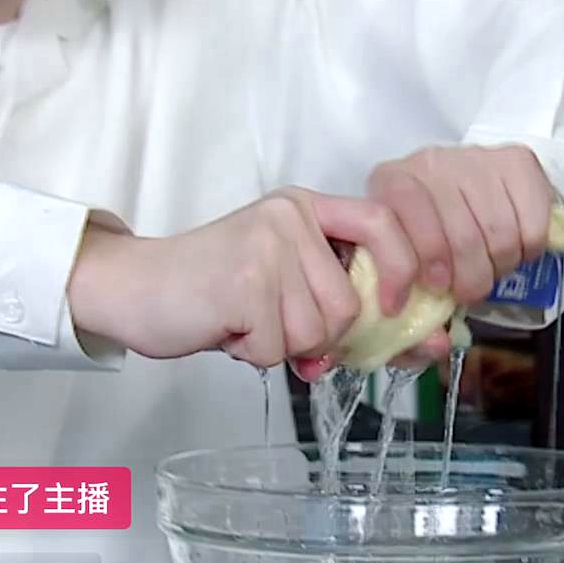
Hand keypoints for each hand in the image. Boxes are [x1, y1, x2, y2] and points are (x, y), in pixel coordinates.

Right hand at [67, 187, 438, 368]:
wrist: (134, 288)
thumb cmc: (213, 291)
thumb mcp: (284, 279)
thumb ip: (345, 302)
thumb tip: (429, 345)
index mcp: (305, 207)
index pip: (384, 222)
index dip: (404, 268)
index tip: (396, 307)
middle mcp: (289, 217)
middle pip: (349, 304)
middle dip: (319, 336)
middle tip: (277, 328)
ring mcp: (266, 246)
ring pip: (317, 331)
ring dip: (282, 346)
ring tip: (246, 322)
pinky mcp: (244, 282)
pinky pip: (277, 348)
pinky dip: (252, 354)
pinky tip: (227, 329)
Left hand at [293, 145, 554, 380]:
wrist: (461, 190)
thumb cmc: (425, 237)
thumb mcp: (401, 266)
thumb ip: (408, 311)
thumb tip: (436, 344)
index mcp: (390, 183)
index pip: (399, 225)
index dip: (409, 271)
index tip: (415, 298)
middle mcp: (431, 162)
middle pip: (461, 238)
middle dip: (467, 280)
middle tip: (464, 291)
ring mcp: (476, 159)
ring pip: (500, 235)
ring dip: (497, 268)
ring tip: (487, 269)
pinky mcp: (518, 162)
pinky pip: (532, 224)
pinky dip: (527, 251)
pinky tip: (511, 249)